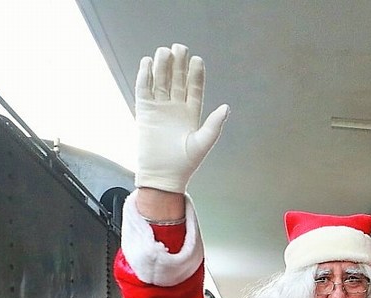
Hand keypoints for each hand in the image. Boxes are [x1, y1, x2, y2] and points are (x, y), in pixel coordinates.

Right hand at [134, 44, 229, 193]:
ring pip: (161, 81)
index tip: (197, 60)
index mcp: (191, 113)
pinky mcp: (144, 112)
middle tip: (180, 48)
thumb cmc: (185, 164)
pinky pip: (144, 90)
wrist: (163, 176)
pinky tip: (147, 63)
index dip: (195, 74)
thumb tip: (226, 108)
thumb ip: (214, 125)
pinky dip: (145, 76)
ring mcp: (159, 108)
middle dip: (178, 64)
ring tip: (164, 51)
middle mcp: (175, 108)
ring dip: (162, 66)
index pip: (194, 87)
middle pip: (177, 79)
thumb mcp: (203, 143)